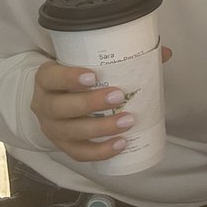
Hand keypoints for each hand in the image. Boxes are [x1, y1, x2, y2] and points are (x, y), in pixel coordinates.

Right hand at [30, 46, 171, 161]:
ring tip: (127, 121)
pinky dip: (100, 151)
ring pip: (71, 132)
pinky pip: (79, 153)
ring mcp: (52, 128)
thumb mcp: (86, 64)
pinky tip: (120, 144)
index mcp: (46, 79)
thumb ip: (121, 57)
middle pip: (61, 108)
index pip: (51, 77)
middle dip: (90, 103)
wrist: (56, 99)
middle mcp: (43, 105)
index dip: (69, 78)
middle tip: (118, 96)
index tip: (94, 76)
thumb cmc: (77, 79)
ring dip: (101, 128)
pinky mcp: (62, 146)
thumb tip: (164, 53)